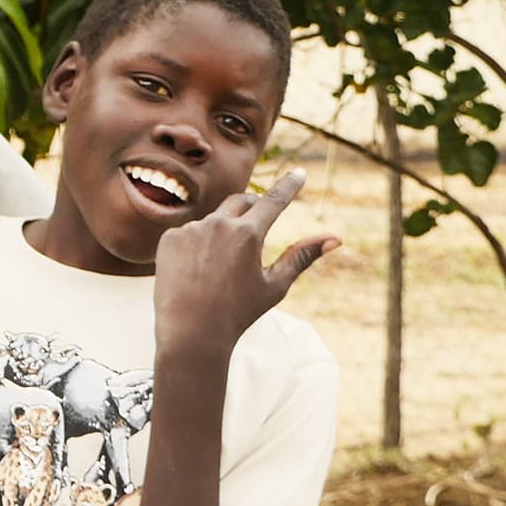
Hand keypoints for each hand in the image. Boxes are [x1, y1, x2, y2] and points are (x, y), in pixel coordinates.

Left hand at [153, 169, 338, 365]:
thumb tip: (335, 238)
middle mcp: (217, 224)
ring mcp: (190, 229)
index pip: (273, 200)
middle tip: (258, 224)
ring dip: (223, 236)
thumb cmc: (238, 312)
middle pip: (241, 201)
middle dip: (253, 207)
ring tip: (219, 272)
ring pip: (214, 222)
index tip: (299, 173)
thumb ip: (302, 256)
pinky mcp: (169, 238)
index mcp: (247, 234)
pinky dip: (198, 247)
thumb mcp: (275, 285)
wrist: (190, 331)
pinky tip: (196, 274)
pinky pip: (189, 234)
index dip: (288, 186)